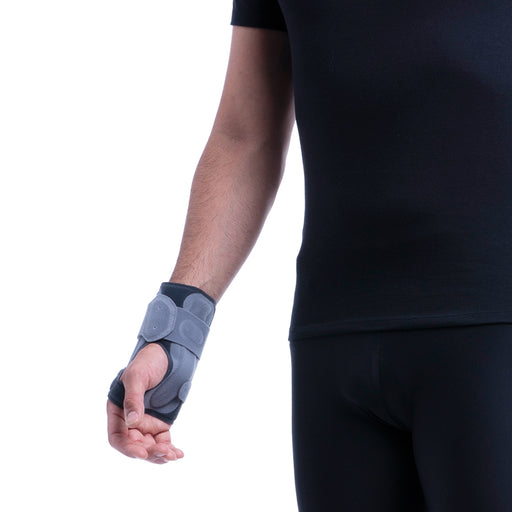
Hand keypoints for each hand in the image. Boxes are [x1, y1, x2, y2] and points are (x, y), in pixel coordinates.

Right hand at [106, 343, 183, 463]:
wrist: (169, 354)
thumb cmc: (148, 361)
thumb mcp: (137, 376)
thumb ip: (133, 398)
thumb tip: (132, 422)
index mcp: (117, 410)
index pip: (117, 437)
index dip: (127, 447)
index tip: (142, 452)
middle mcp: (129, 420)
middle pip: (135, 445)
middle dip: (148, 452)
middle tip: (164, 452)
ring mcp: (145, 423)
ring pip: (149, 446)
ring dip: (159, 454)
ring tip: (173, 455)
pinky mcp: (160, 423)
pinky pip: (162, 441)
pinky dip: (169, 449)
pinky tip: (178, 454)